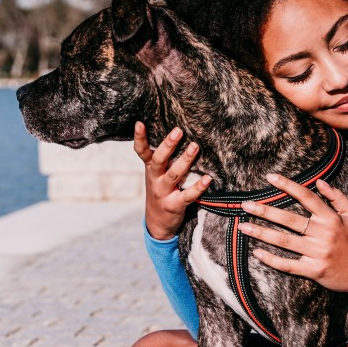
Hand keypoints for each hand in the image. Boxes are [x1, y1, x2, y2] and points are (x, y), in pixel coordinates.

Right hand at [134, 121, 211, 240]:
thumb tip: (176, 131)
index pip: (141, 152)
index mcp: (150, 169)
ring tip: (195, 146)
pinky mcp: (174, 205)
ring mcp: (163, 193)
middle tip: (178, 130)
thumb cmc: (161, 191)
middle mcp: (154, 179)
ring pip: (173, 174)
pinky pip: (187, 195)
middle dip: (168, 145)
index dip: (139, 138)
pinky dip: (198, 187)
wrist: (157, 223)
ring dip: (185, 160)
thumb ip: (162, 158)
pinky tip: (208, 179)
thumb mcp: (156, 175)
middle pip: (159, 160)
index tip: (140, 123)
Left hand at [238, 175, 347, 295]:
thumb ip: (337, 197)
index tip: (270, 177)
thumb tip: (319, 181)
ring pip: (284, 241)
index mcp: (331, 219)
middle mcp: (323, 234)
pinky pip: (288, 265)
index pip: (307, 197)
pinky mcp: (313, 270)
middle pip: (289, 220)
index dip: (288, 186)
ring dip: (262, 233)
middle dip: (265, 211)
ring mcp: (317, 253)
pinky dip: (272, 260)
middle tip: (246, 204)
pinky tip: (257, 253)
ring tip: (243, 226)